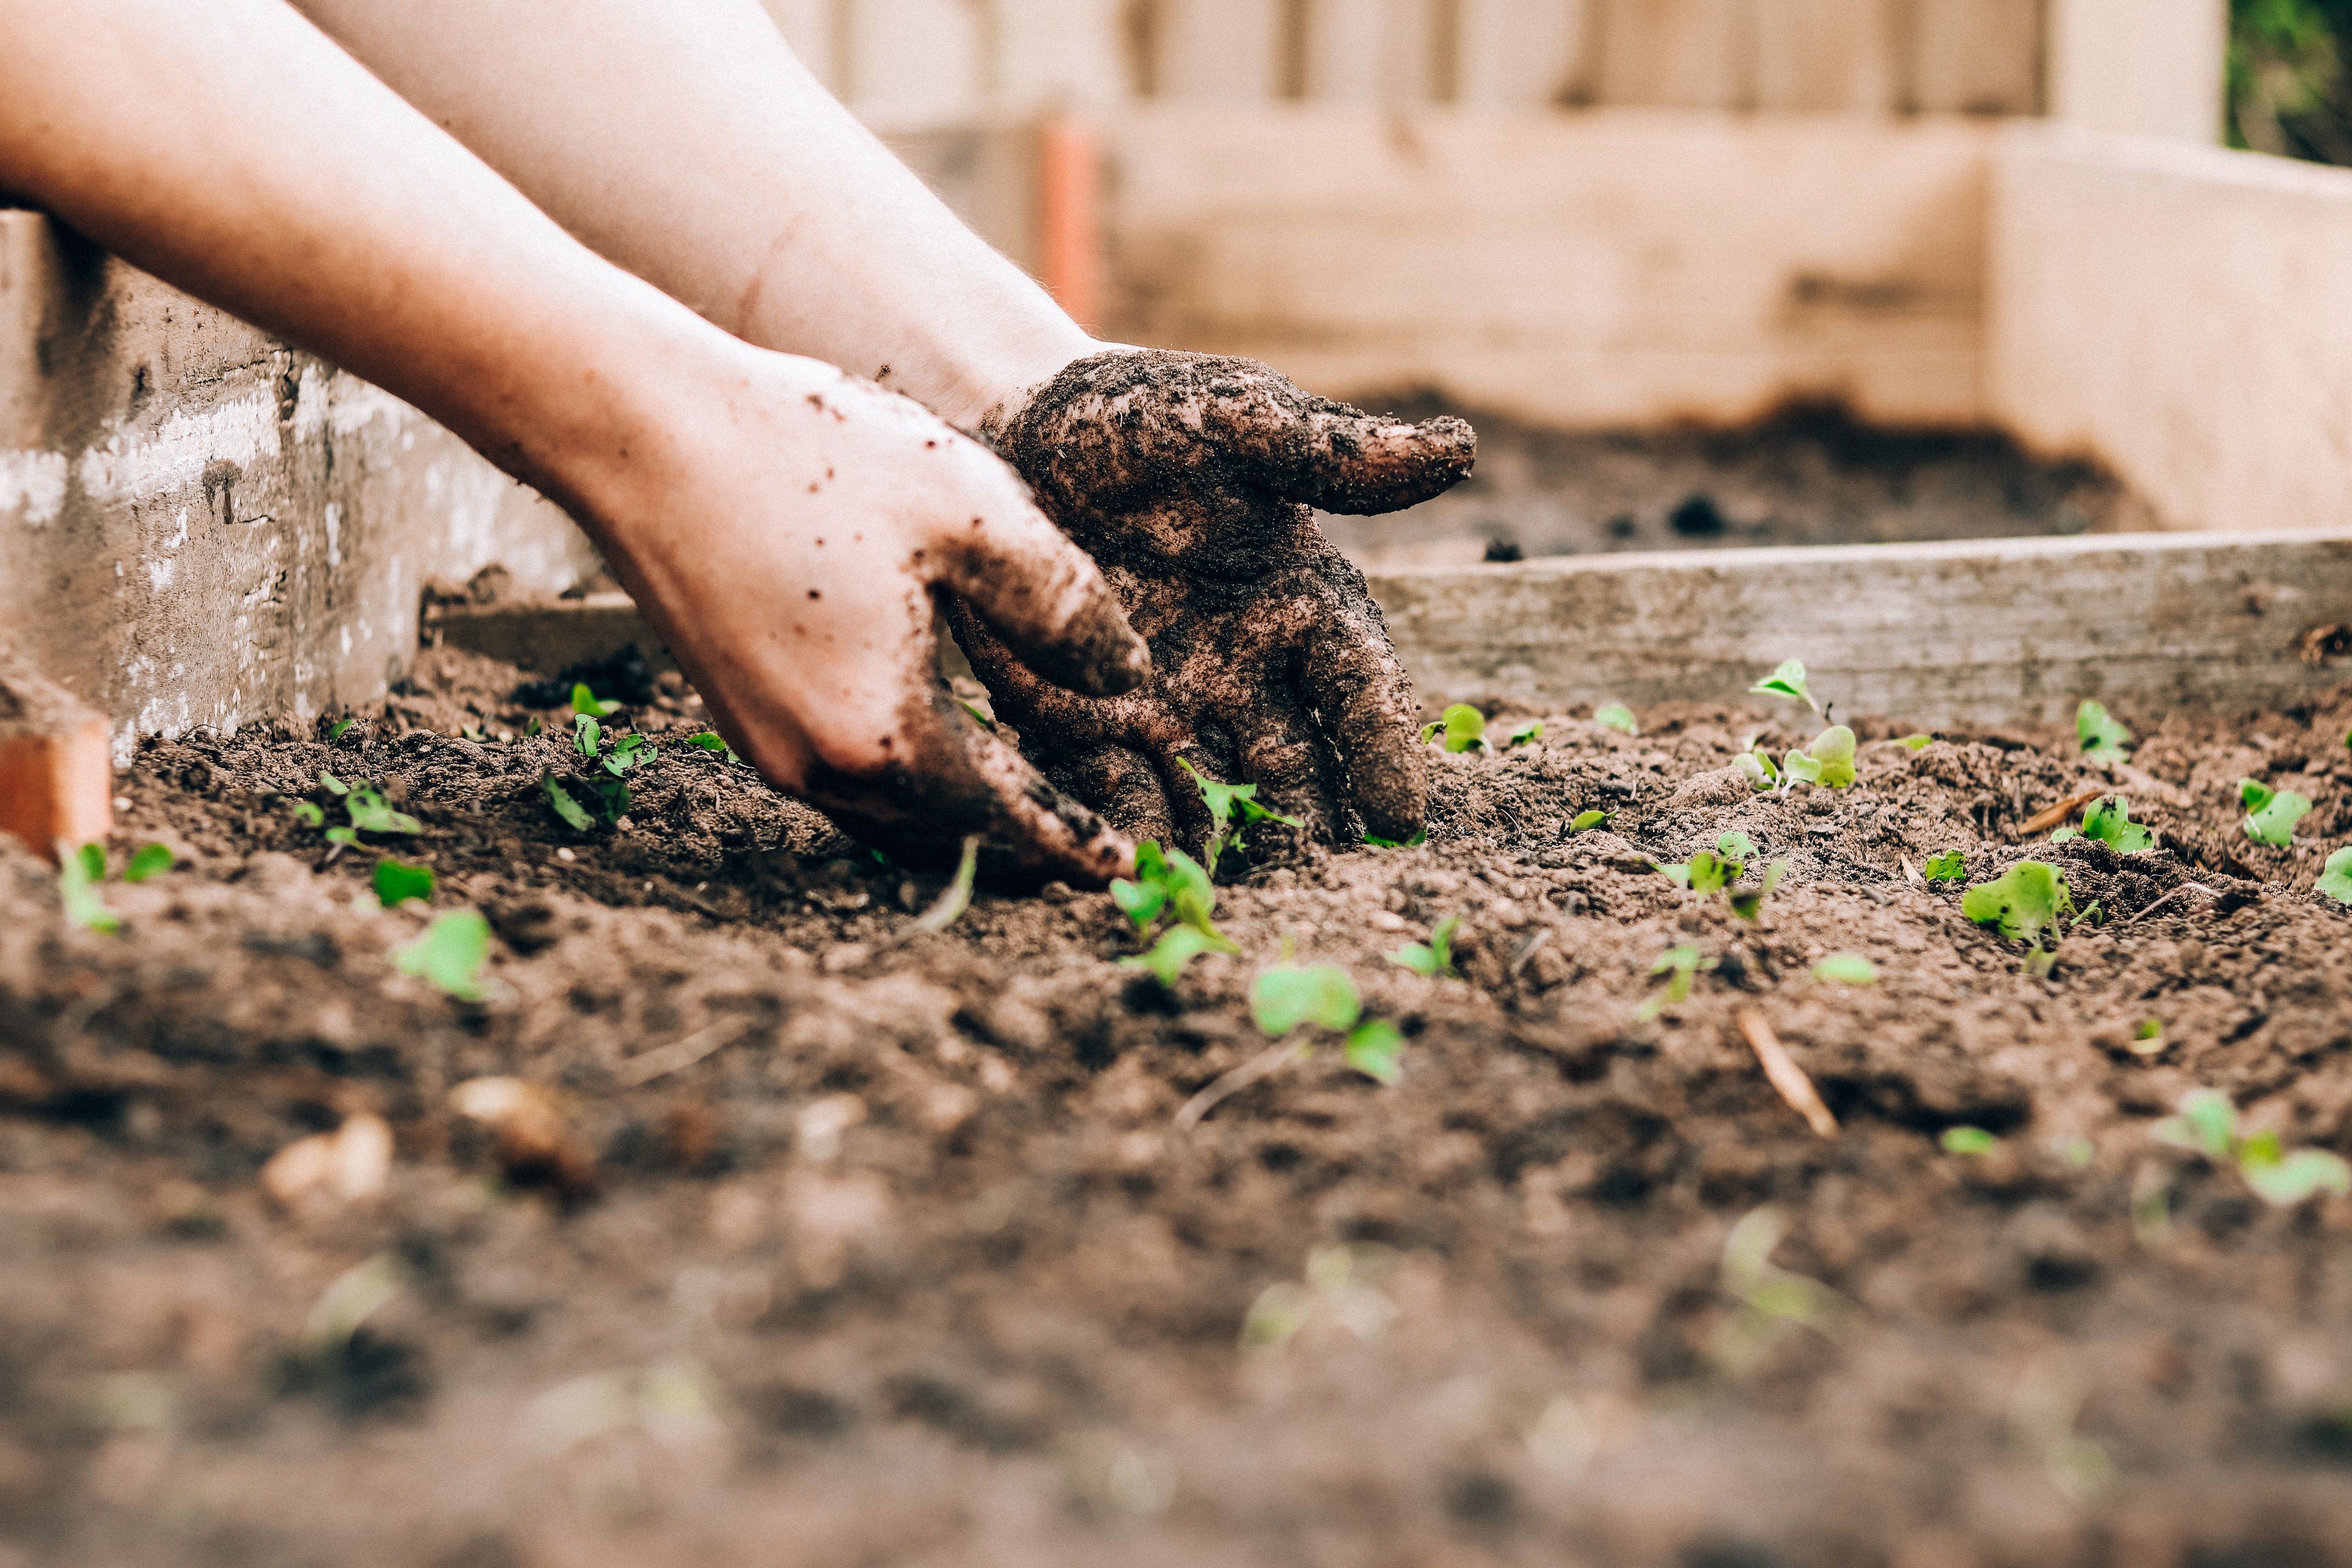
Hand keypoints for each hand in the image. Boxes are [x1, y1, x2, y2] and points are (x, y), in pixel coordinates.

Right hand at [578, 347, 1150, 883]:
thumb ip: (1064, 608)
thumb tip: (1128, 679)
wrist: (643, 431)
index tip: (1124, 871)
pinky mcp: (739, 714)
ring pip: (891, 817)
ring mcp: (768, 746)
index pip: (1006, 819)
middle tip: (1088, 850)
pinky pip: (845, 779)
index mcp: (884, 732)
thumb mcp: (974, 513)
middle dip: (1022, 849)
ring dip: (962, 820)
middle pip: (947, 837)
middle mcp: (817, 765)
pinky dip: (908, 783)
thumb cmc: (811, 457)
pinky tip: (941, 749)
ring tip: (1028, 809)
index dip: (1072, 843)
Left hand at [949, 350, 1474, 854]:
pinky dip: (1129, 834)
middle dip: (1312, 828)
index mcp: (1302, 605)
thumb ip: (1330, 451)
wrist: (1011, 429)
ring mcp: (1169, 708)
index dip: (1385, 749)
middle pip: (1297, 767)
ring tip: (1233, 904)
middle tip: (1323, 888)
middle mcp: (1247, 673)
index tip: (1403, 815)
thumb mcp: (1233, 418)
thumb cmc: (1138, 417)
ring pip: (1214, 798)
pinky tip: (1133, 875)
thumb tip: (1458, 449)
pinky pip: (1116, 793)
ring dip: (1226, 850)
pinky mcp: (1086, 726)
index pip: (1360, 689)